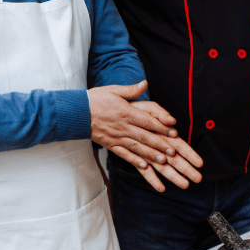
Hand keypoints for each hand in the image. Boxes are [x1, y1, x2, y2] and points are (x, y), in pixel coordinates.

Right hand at [88, 81, 202, 190]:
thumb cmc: (95, 99)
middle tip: (174, 151)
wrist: (75, 112)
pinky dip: (134, 160)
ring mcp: (116, 137)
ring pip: (137, 148)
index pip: (147, 121)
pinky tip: (144, 165)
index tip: (174, 131)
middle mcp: (122, 127)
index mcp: (125, 112)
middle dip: (161, 144)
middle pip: (145, 137)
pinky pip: (124, 154)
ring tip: (164, 161)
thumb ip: (131, 90)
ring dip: (151, 155)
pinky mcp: (110, 144)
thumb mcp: (113, 90)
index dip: (162, 127)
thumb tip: (145, 84)